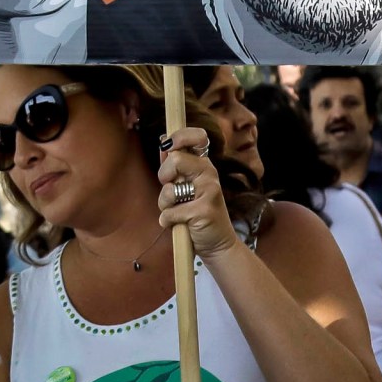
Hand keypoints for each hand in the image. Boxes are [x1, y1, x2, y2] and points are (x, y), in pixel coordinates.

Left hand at [156, 128, 238, 257]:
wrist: (218, 244)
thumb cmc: (197, 214)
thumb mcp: (186, 186)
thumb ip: (175, 165)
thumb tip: (163, 140)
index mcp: (204, 165)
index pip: (197, 136)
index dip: (178, 137)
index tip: (168, 146)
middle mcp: (209, 174)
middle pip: (174, 159)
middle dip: (164, 177)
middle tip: (172, 192)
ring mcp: (209, 191)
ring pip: (169, 189)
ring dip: (165, 205)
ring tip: (178, 211)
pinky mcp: (203, 211)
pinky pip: (169, 213)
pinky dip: (168, 221)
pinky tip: (181, 225)